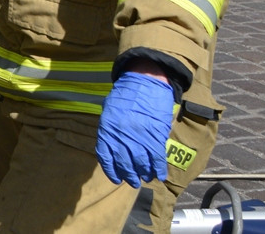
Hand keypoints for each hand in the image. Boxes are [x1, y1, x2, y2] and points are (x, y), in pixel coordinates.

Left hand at [96, 71, 173, 187]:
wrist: (144, 83)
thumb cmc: (125, 95)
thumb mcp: (109, 111)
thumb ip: (110, 130)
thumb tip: (112, 147)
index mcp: (107, 129)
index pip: (105, 157)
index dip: (111, 171)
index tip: (116, 178)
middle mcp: (121, 136)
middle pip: (124, 164)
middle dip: (129, 176)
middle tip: (133, 181)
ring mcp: (138, 137)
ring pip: (140, 164)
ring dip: (143, 174)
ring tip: (145, 178)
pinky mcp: (155, 136)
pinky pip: (156, 158)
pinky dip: (158, 169)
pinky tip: (159, 175)